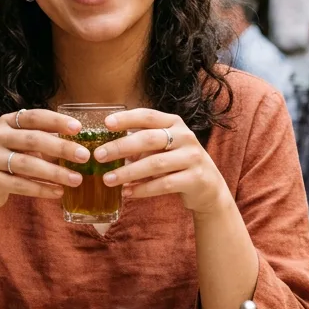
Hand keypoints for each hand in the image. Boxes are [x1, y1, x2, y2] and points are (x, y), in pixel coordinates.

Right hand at [0, 108, 88, 213]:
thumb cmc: (5, 162)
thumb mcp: (18, 145)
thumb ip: (41, 139)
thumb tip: (77, 141)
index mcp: (6, 122)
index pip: (34, 117)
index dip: (56, 121)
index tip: (78, 128)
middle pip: (34, 139)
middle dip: (61, 148)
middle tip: (84, 156)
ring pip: (28, 164)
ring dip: (55, 172)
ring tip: (77, 180)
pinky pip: (20, 184)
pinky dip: (42, 189)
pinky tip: (58, 192)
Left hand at [92, 109, 229, 214]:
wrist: (208, 187)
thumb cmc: (177, 163)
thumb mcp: (164, 147)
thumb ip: (142, 144)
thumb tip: (108, 147)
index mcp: (174, 123)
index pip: (148, 116)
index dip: (127, 118)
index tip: (106, 123)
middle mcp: (185, 137)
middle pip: (148, 139)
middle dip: (120, 147)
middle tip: (99, 156)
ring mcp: (192, 157)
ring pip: (154, 164)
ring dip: (127, 172)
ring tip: (107, 180)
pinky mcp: (195, 179)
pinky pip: (163, 184)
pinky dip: (142, 189)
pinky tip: (127, 193)